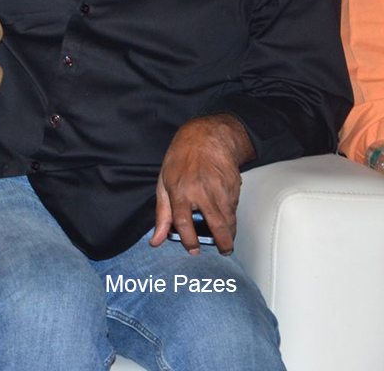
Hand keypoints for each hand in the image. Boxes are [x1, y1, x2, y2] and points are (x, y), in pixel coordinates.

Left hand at [150, 114, 253, 255]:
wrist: (206, 138)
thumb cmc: (180, 160)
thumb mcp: (163, 183)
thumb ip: (162, 214)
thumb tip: (156, 240)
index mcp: (179, 190)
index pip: (182, 222)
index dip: (188, 240)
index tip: (193, 249)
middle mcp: (201, 190)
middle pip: (216, 224)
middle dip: (222, 243)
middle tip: (222, 251)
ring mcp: (220, 188)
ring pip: (230, 219)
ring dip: (230, 233)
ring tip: (226, 240)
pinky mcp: (234, 186)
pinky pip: (234, 208)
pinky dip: (232, 216)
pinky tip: (226, 217)